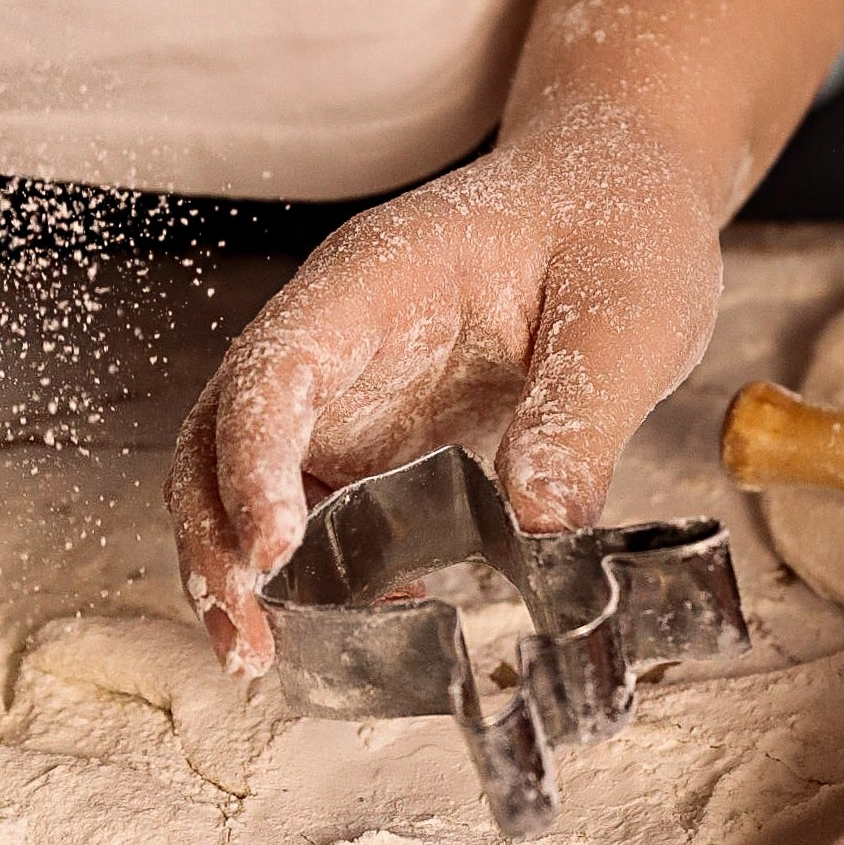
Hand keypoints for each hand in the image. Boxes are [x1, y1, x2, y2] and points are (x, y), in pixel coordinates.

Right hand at [167, 105, 724, 674]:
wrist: (618, 190)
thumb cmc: (615, 226)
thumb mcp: (627, 318)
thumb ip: (582, 418)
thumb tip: (544, 528)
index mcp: (376, 281)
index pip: (278, 370)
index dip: (256, 462)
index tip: (274, 550)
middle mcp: (336, 336)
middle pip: (222, 433)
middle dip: (216, 537)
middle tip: (248, 638)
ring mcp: (347, 386)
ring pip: (245, 476)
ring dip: (240, 563)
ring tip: (260, 654)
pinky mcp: (376, 433)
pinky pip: (316, 504)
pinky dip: (314, 568)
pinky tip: (354, 621)